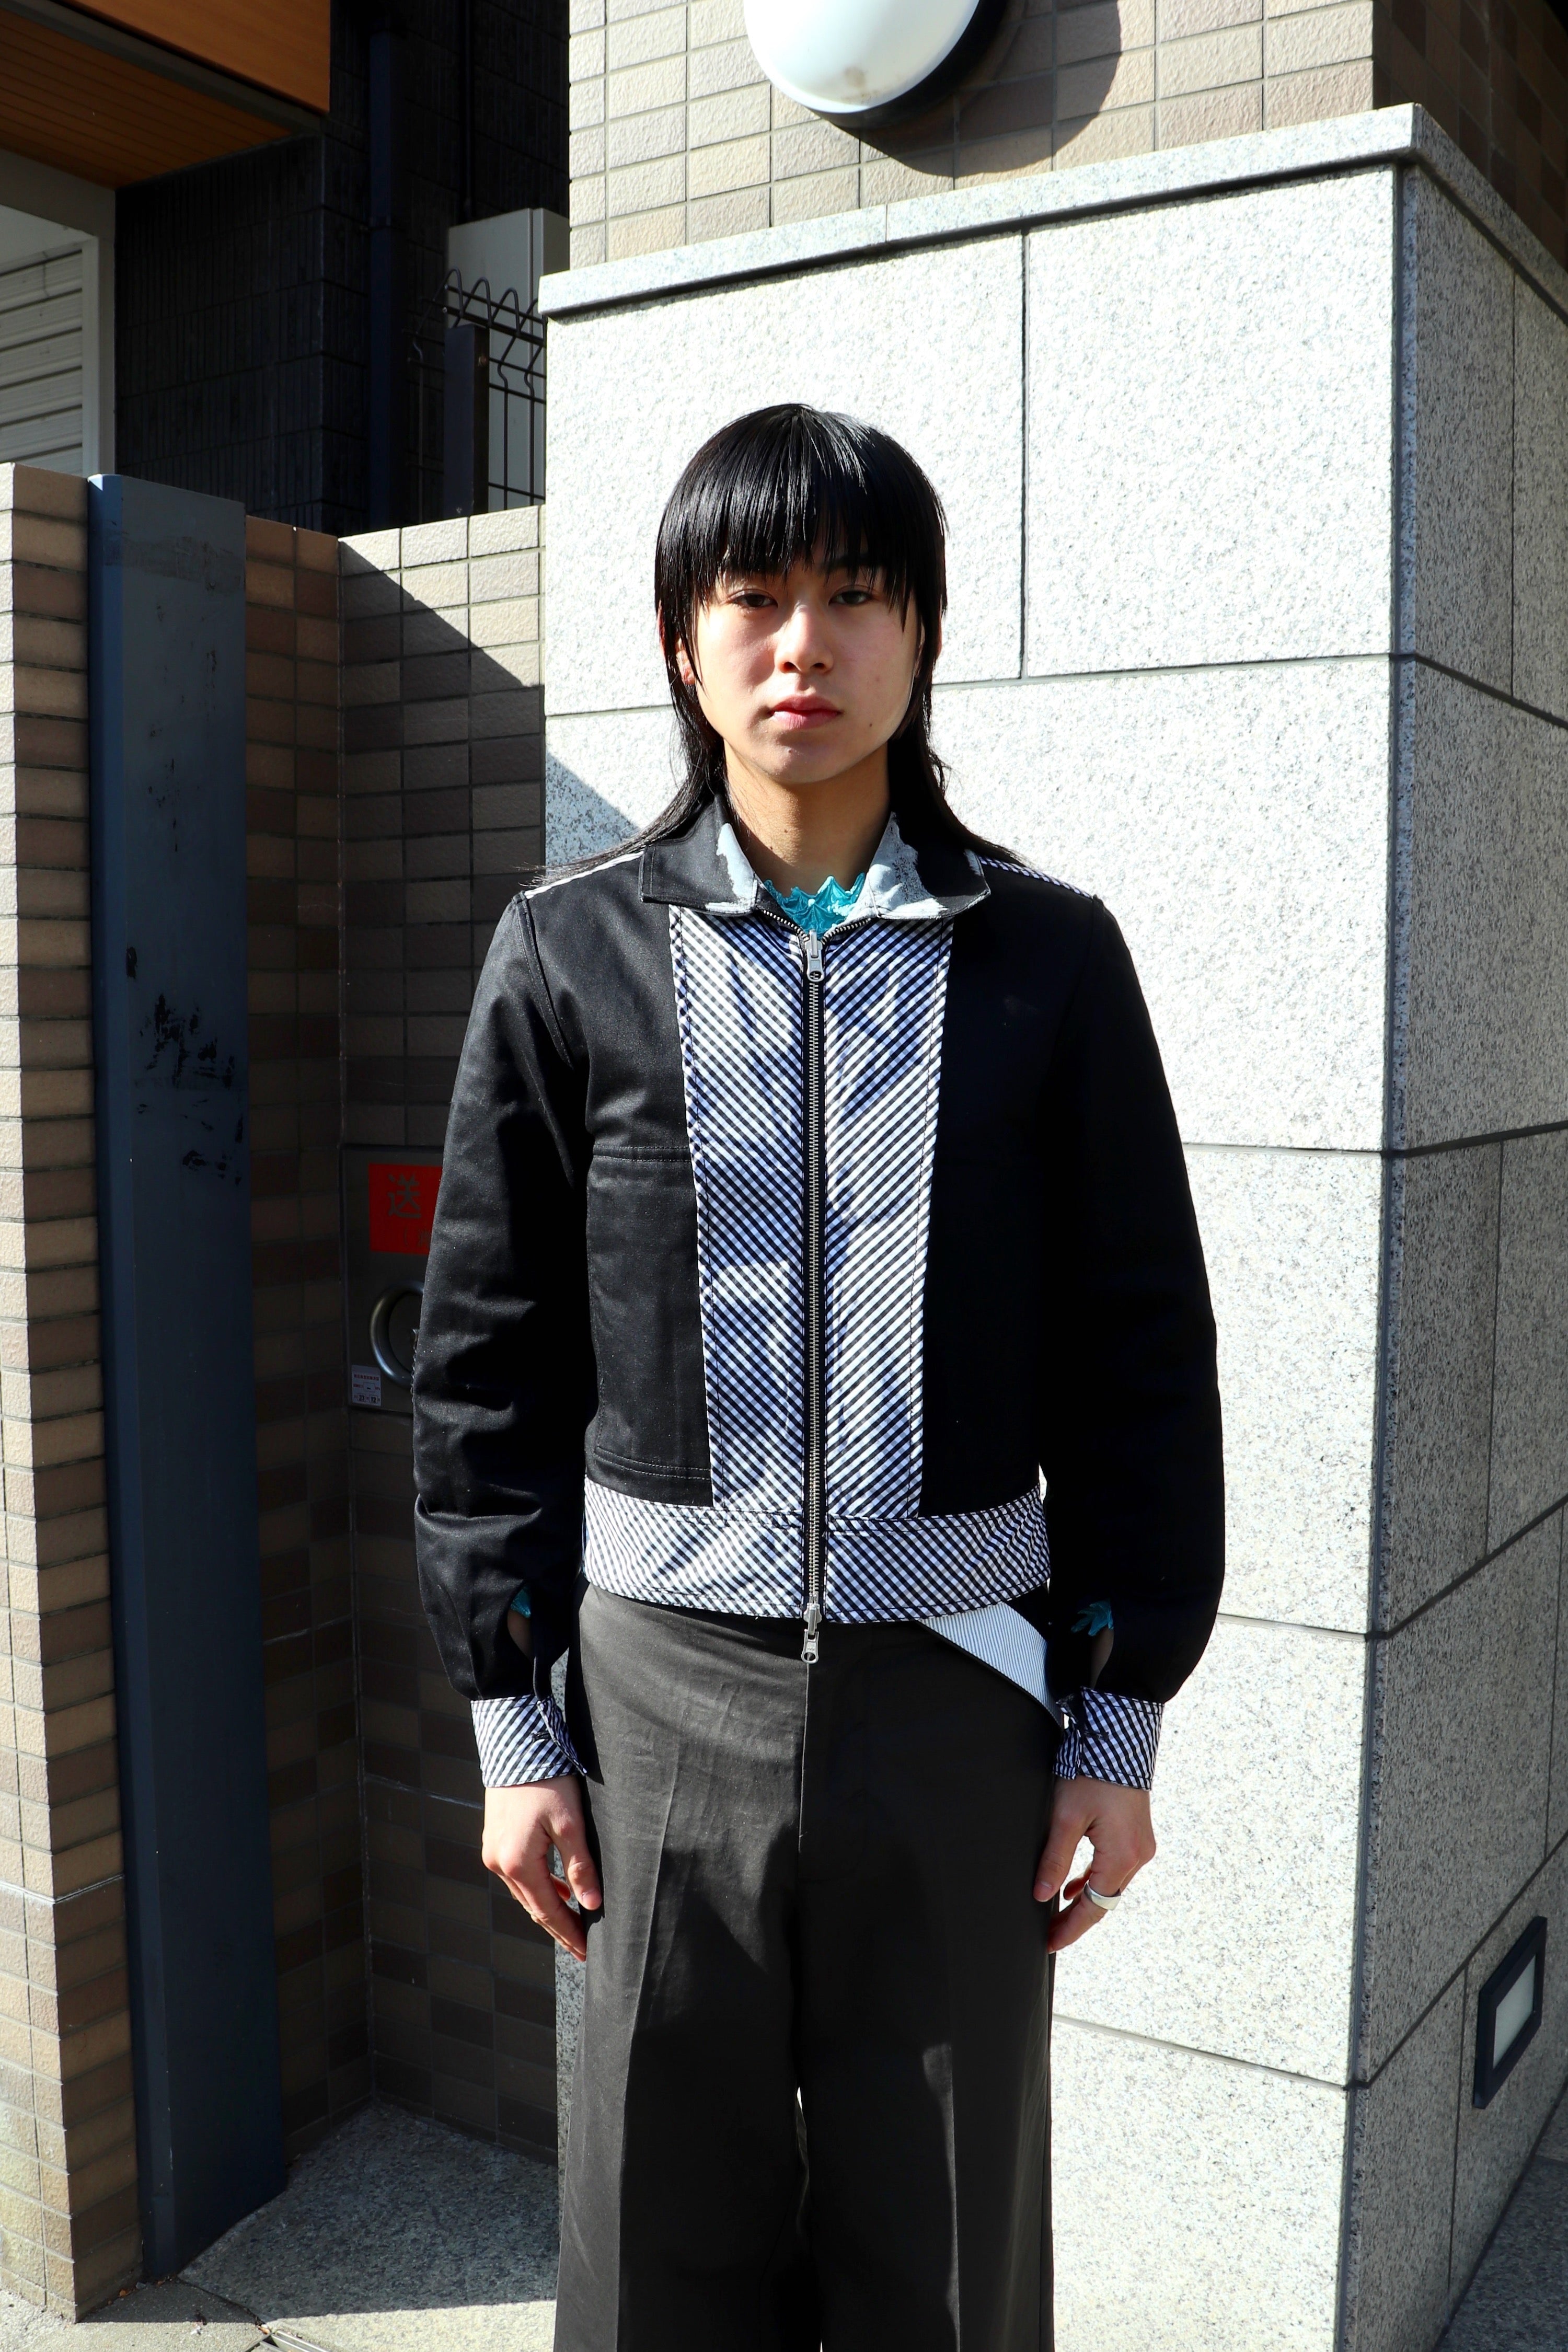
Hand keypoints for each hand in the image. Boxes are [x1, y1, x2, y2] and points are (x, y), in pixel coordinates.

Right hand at [482, 1776, 601, 1960]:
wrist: (515, 1744)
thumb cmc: (546, 1780)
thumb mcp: (570, 1823)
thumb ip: (580, 1866)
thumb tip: (592, 1904)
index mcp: (517, 1863)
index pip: (547, 1911)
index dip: (568, 1934)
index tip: (587, 1952)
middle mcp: (499, 1862)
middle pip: (533, 1907)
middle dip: (559, 1928)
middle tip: (582, 1948)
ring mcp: (493, 1851)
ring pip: (525, 1891)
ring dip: (548, 1908)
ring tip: (573, 1925)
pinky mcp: (495, 1838)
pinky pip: (519, 1875)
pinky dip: (539, 1887)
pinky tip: (557, 1890)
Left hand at [1034, 1776, 1155, 1953]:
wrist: (1119, 1740)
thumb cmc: (1093, 1773)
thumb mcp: (1066, 1817)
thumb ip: (1055, 1858)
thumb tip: (1041, 1894)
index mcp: (1122, 1857)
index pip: (1094, 1907)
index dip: (1071, 1929)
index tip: (1050, 1944)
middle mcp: (1138, 1856)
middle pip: (1105, 1901)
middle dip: (1076, 1919)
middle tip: (1049, 1933)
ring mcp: (1141, 1845)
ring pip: (1111, 1885)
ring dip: (1086, 1900)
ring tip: (1057, 1913)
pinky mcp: (1137, 1834)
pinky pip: (1116, 1868)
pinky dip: (1095, 1880)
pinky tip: (1075, 1885)